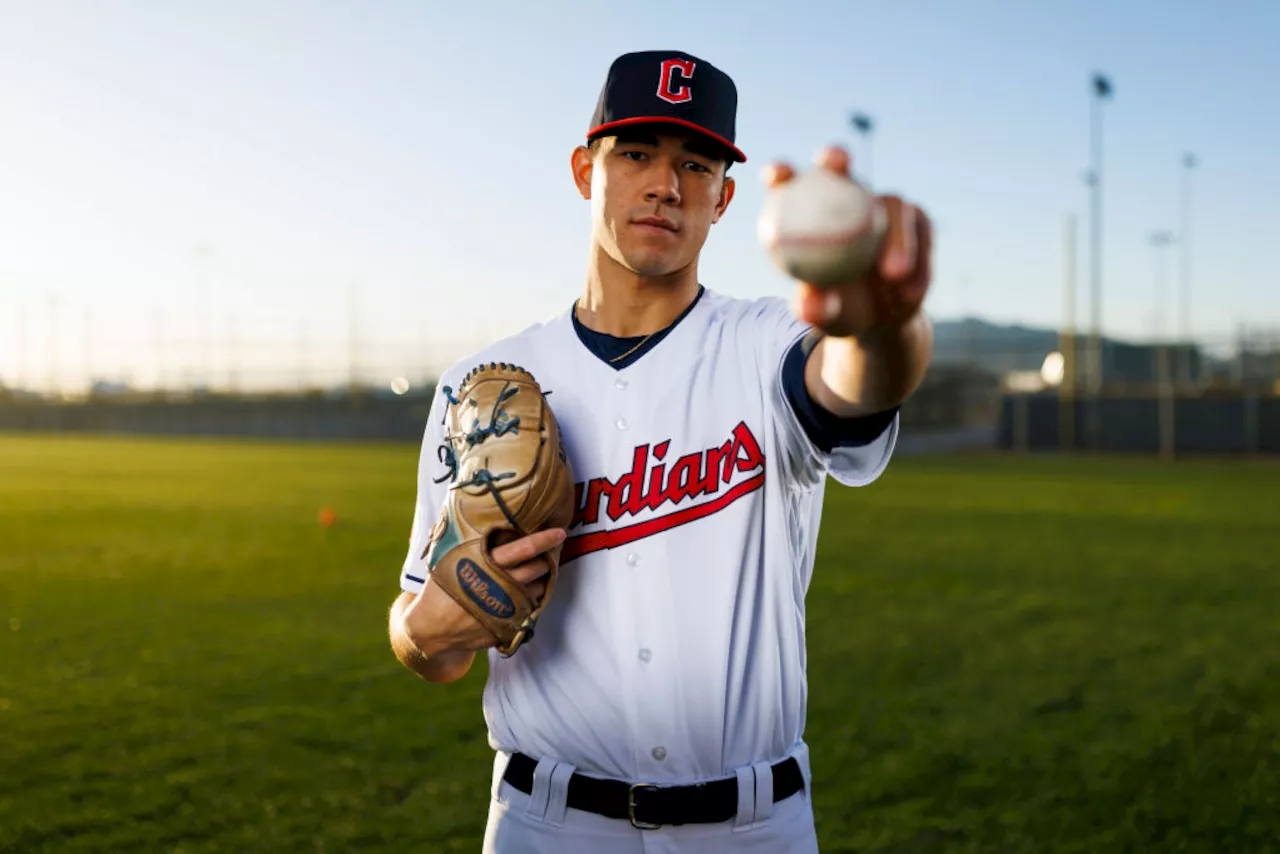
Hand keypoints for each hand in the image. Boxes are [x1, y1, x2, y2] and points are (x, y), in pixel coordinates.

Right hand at [402, 527, 566, 657]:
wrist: (432, 630)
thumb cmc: (440, 589)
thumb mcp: (446, 559)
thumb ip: (462, 538)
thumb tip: (467, 509)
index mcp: (484, 564)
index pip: (522, 548)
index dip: (543, 539)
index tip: (560, 532)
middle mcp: (499, 585)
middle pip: (537, 567)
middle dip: (545, 559)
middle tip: (547, 553)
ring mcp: (506, 607)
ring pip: (539, 587)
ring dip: (541, 579)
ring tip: (534, 572)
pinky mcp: (510, 624)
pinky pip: (534, 608)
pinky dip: (534, 598)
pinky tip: (525, 592)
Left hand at [763, 145, 932, 339]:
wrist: (883, 322)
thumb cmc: (842, 311)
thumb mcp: (826, 316)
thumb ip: (815, 307)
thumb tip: (807, 304)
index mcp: (815, 218)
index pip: (791, 190)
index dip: (781, 174)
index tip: (776, 176)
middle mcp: (850, 202)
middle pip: (839, 168)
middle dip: (833, 157)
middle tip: (837, 165)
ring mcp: (886, 208)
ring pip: (894, 205)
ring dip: (895, 236)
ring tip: (892, 274)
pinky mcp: (918, 222)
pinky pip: (920, 236)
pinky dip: (916, 264)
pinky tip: (909, 294)